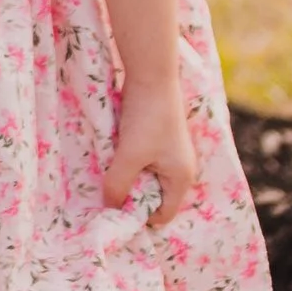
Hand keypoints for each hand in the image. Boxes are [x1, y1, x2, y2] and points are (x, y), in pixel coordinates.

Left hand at [104, 73, 197, 228]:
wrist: (151, 75)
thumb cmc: (146, 118)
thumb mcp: (129, 155)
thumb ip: (118, 184)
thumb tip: (110, 207)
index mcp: (181, 179)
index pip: (163, 214)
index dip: (140, 215)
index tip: (116, 205)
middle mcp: (180, 169)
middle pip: (153, 197)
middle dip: (132, 196)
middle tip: (109, 188)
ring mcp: (170, 154)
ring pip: (145, 178)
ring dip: (127, 177)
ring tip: (110, 170)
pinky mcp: (158, 140)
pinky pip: (142, 163)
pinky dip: (128, 162)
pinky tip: (114, 155)